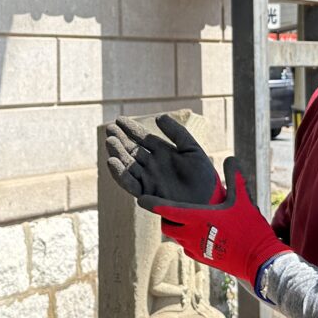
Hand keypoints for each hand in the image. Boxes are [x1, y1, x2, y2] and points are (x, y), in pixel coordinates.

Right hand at [104, 114, 223, 205]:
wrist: (208, 200)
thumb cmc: (203, 175)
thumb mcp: (191, 148)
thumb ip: (177, 132)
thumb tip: (159, 117)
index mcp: (162, 152)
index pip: (143, 138)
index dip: (131, 129)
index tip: (119, 119)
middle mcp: (152, 165)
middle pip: (132, 150)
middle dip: (120, 139)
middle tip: (109, 129)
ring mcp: (148, 179)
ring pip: (128, 164)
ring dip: (118, 153)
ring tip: (110, 142)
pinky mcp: (147, 193)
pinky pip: (130, 183)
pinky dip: (120, 173)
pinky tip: (112, 162)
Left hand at [140, 156, 290, 283]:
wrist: (258, 261)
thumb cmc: (249, 228)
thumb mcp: (242, 199)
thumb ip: (234, 176)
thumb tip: (230, 157)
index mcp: (197, 217)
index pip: (166, 210)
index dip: (152, 203)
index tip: (142, 198)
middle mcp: (191, 234)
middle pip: (167, 225)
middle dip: (164, 216)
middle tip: (168, 208)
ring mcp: (195, 249)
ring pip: (176, 237)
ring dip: (177, 228)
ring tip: (184, 219)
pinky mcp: (202, 259)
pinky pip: (187, 247)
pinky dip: (188, 239)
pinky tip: (199, 233)